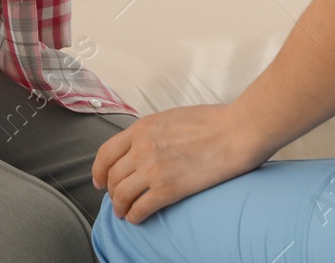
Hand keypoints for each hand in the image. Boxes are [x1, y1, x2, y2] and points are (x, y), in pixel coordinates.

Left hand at [91, 104, 259, 223]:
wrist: (235, 132)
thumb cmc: (211, 122)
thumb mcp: (170, 118)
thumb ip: (150, 133)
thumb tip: (140, 148)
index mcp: (142, 128)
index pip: (105, 153)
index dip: (98, 171)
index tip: (99, 180)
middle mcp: (142, 148)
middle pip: (112, 176)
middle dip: (110, 191)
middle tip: (116, 199)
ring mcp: (154, 169)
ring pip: (121, 194)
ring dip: (120, 207)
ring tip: (125, 211)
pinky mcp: (169, 189)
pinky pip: (140, 208)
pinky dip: (134, 216)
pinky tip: (138, 217)